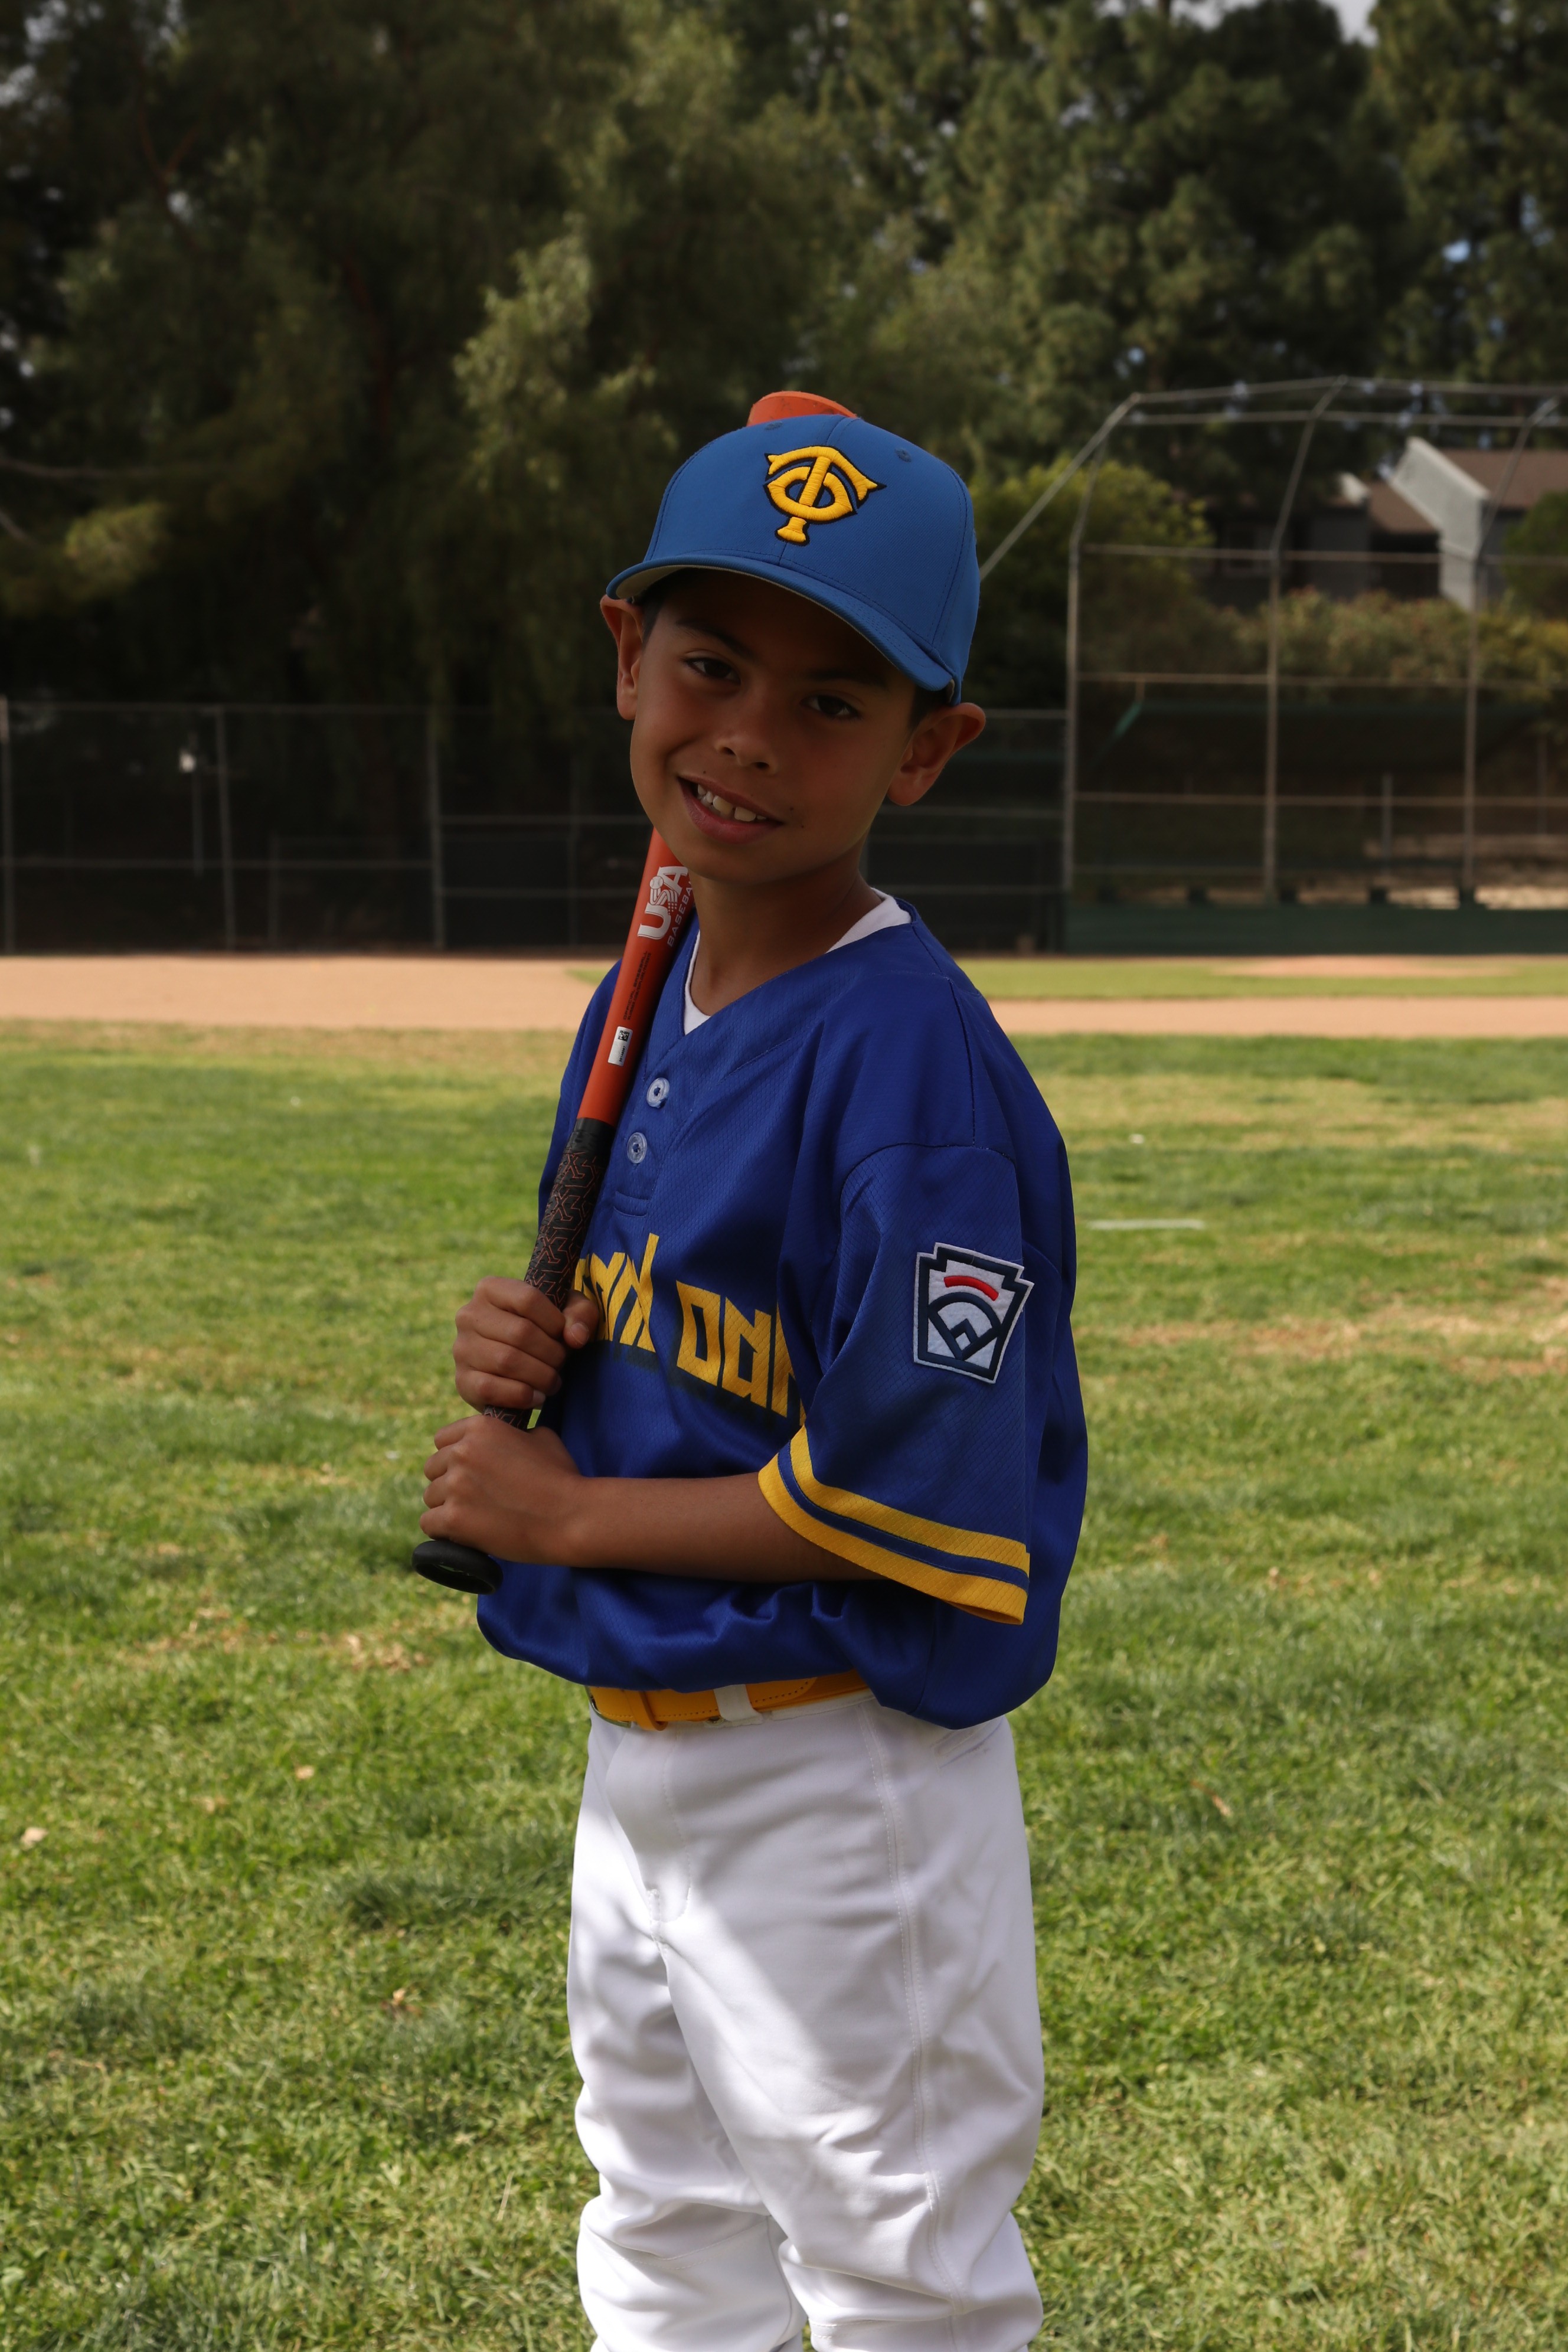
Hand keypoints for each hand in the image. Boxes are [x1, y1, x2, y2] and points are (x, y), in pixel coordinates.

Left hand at [421, 1416, 584, 1562]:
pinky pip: (429, 1524)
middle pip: (433, 1469)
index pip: (442, 1440)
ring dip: (447, 1508)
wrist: (571, 1516)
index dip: (454, 1458)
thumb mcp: (541, 1438)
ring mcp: (456, 1485)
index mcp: (480, 1427)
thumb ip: (513, 1434)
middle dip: (449, 1483)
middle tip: (473, 1500)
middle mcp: (462, 1452)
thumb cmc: (562, 1478)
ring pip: (430, 1497)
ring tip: (474, 1519)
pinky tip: (463, 1535)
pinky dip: (444, 1532)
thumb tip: (505, 1440)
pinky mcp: (454, 1518)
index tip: (470, 1474)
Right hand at [453, 1277, 600, 1412]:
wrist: (519, 1367)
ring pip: (507, 1361)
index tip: (564, 1336)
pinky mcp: (462, 1381)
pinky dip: (521, 1396)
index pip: (527, 1298)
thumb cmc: (547, 1331)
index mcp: (490, 1289)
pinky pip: (491, 1389)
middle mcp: (468, 1315)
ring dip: (540, 1376)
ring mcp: (461, 1348)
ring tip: (553, 1381)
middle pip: (520, 1332)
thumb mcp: (569, 1313)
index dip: (554, 1321)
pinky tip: (537, 1396)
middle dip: (552, 1353)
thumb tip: (575, 1337)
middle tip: (562, 1363)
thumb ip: (580, 1315)